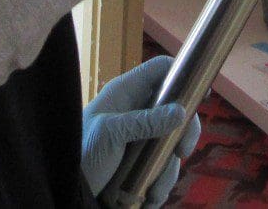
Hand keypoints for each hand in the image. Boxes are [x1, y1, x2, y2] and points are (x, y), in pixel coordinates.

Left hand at [82, 56, 201, 205]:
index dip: (183, 74)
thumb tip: (181, 111)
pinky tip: (148, 197)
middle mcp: (138, 112)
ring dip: (168, 170)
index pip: (161, 70)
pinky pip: (163, 169)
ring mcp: (141, 138)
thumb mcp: (110, 133)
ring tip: (153, 190)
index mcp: (127, 93)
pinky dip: (160, 185)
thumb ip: (145, 121)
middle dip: (183, 133)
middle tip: (182, 151)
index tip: (201, 93)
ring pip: (172, 145)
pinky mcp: (141, 163)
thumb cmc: (79, 151)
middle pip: (177, 110)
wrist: (65, 187)